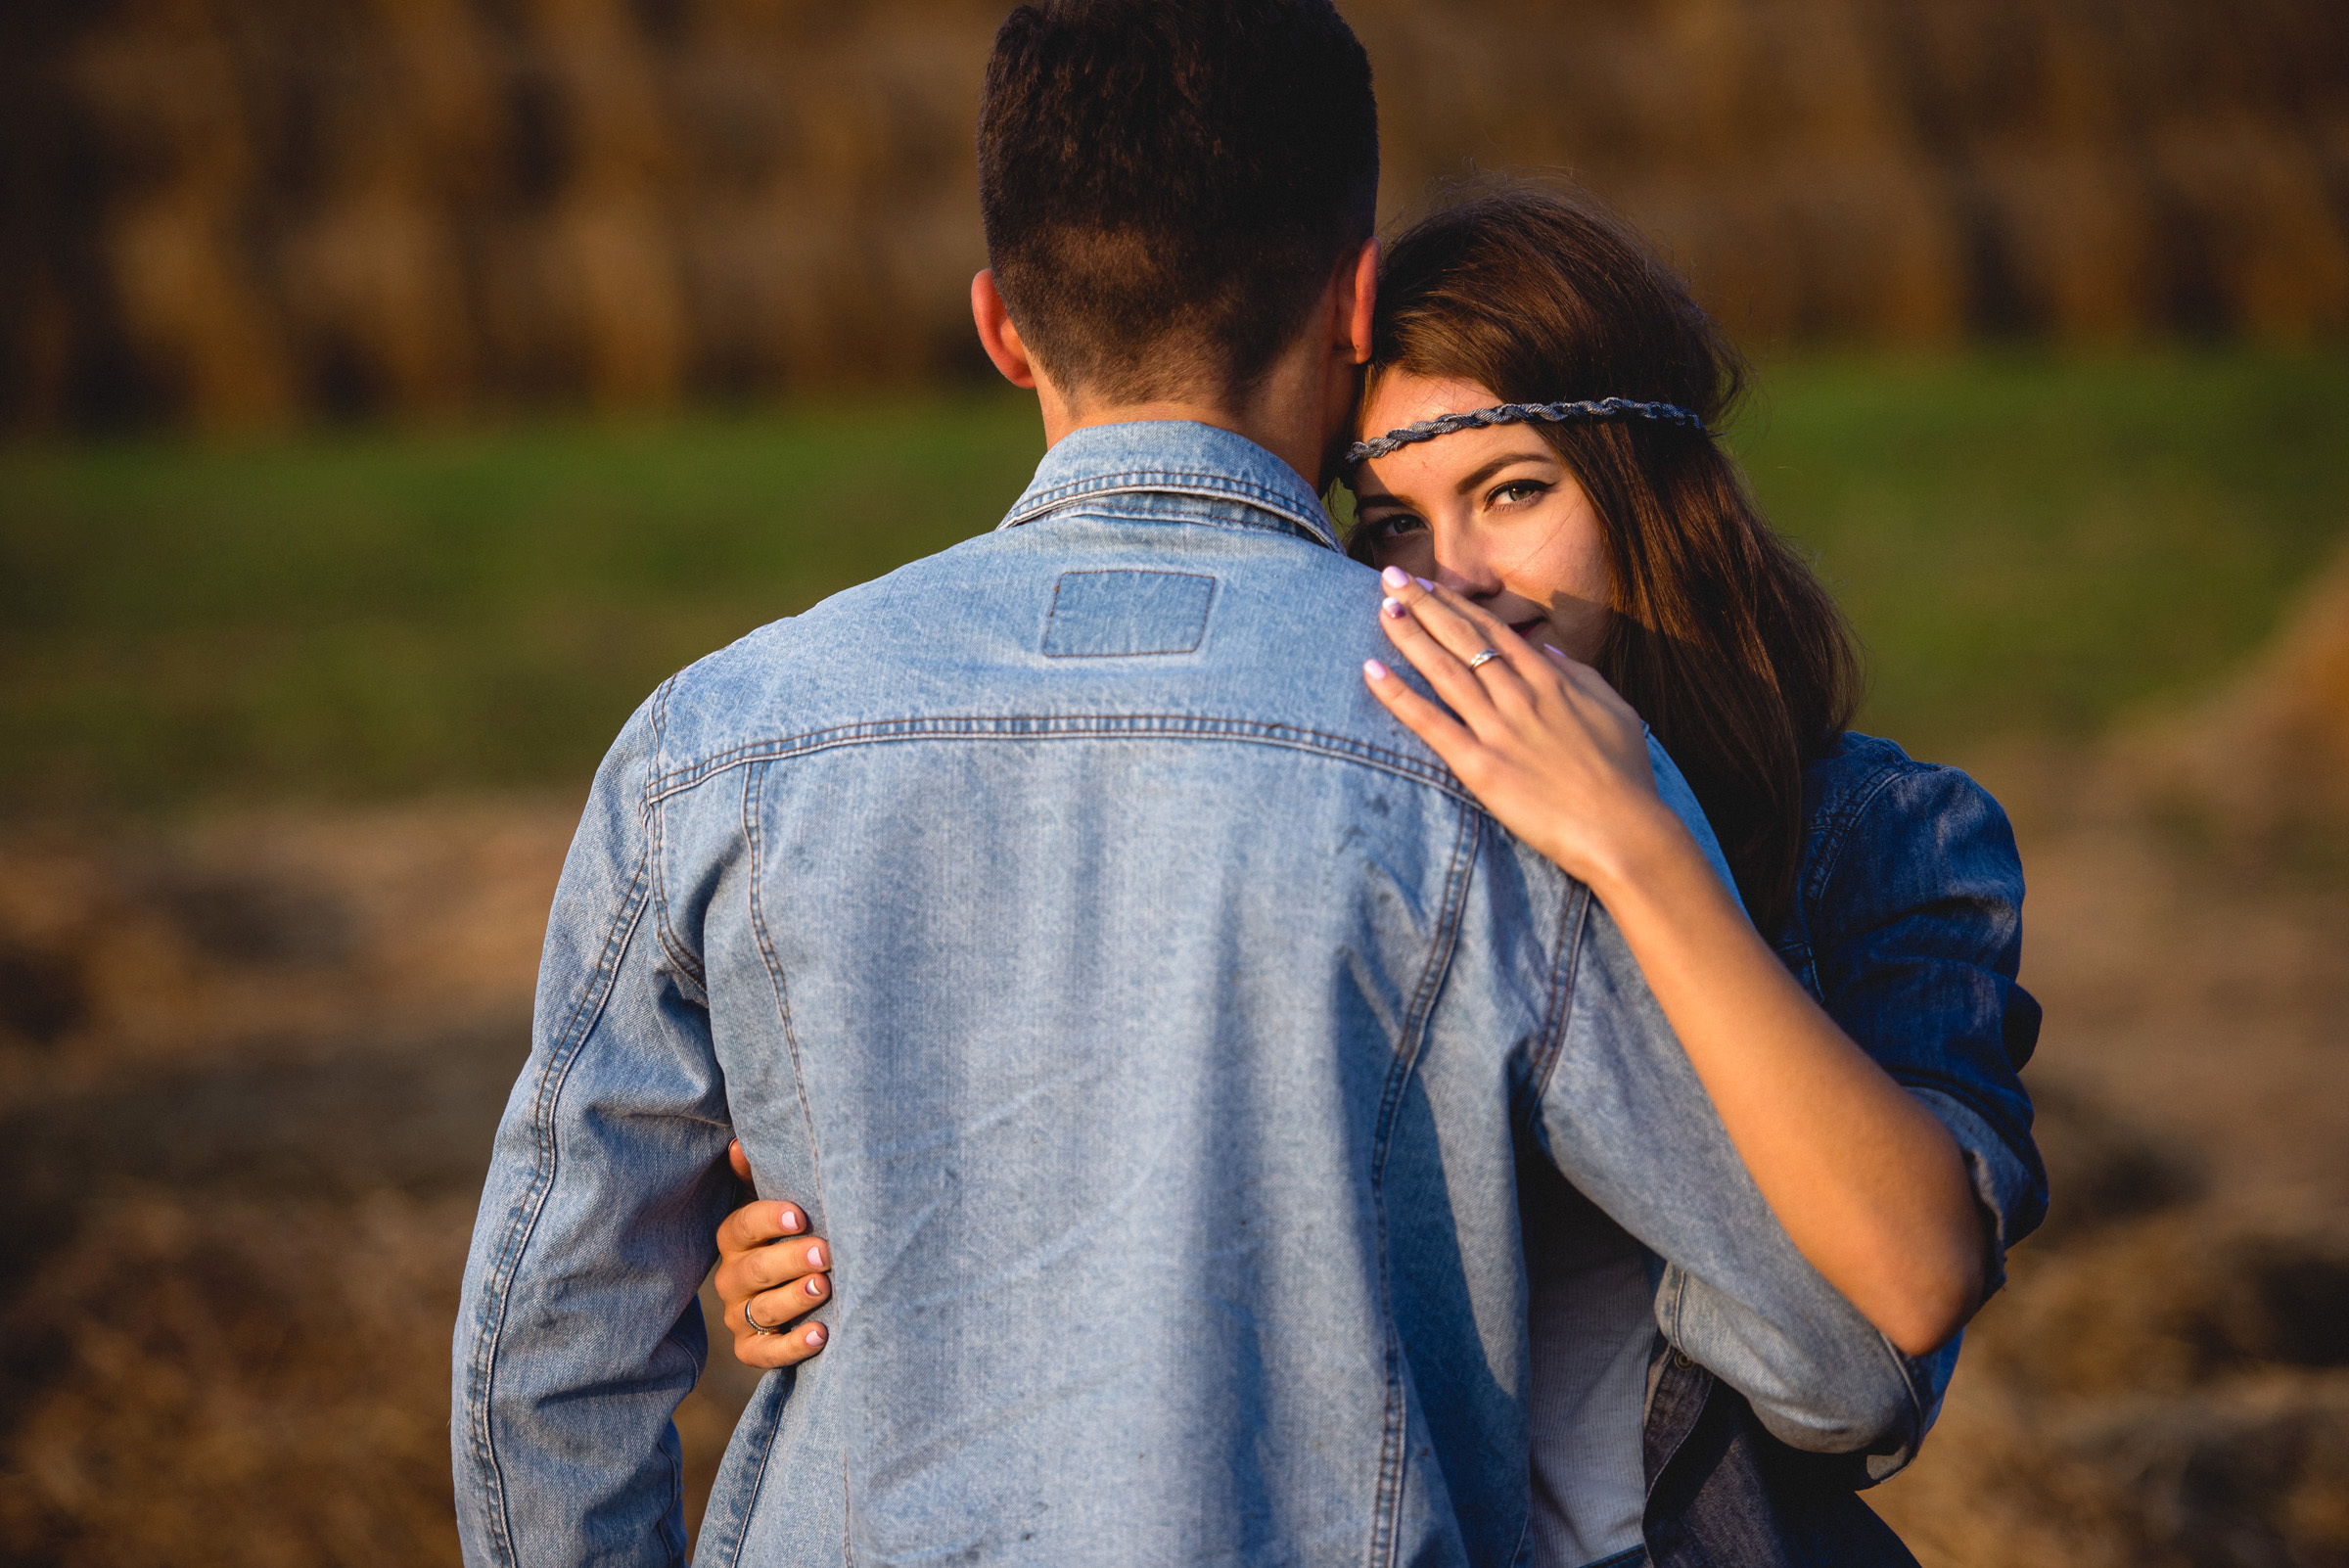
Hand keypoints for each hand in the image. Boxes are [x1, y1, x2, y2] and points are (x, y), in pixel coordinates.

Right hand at [713, 1138, 833, 1367]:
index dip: (769, 1220)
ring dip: (794, 1299)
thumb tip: (739, 1143)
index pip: (743, 1226)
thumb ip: (758, 1177)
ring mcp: (739, 1315)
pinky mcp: (750, 1348)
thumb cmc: (788, 1235)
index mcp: (734, 1239)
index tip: (800, 1215)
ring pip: (762, 1310)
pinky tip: (821, 1334)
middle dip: (790, 1260)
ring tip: (825, 1288)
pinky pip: (765, 1354)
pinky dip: (792, 1347)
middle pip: (755, 1270)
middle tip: (826, 1253)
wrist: (791, 1290)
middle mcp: (731, 1278)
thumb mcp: (772, 1202)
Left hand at [1361, 566, 1671, 891]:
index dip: (1456, 605)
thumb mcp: (1614, 709)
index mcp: (1550, 681)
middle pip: (1463, 640)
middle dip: (1424, 604)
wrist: (1624, 831)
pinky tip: (1372, 670)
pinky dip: (1399, 695)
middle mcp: (1519, 696)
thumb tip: (1548, 650)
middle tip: (1391, 575)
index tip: (1429, 585)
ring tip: (1382, 607)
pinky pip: (1430, 724)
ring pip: (1444, 670)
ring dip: (1410, 635)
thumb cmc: (1625, 776)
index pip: (1493, 632)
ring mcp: (1498, 729)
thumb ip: (1578, 674)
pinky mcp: (1480, 766)